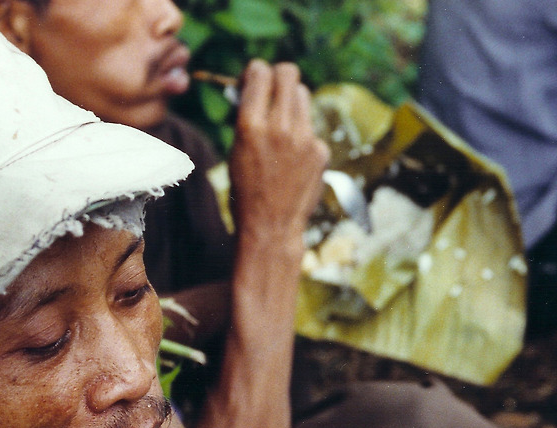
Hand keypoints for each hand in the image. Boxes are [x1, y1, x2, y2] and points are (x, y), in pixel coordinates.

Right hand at [229, 60, 328, 250]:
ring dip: (291, 101)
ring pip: (302, 95)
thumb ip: (247, 119)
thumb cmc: (246, 191)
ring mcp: (304, 138)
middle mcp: (280, 128)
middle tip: (272, 89)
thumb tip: (254, 92)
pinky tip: (292, 156)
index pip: (260, 73)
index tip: (253, 81)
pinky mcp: (320, 150)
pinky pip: (310, 127)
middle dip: (278, 76)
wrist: (271, 227)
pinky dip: (301, 134)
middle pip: (288, 74)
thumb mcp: (235, 151)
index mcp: (250, 126)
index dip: (256, 72)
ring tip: (281, 123)